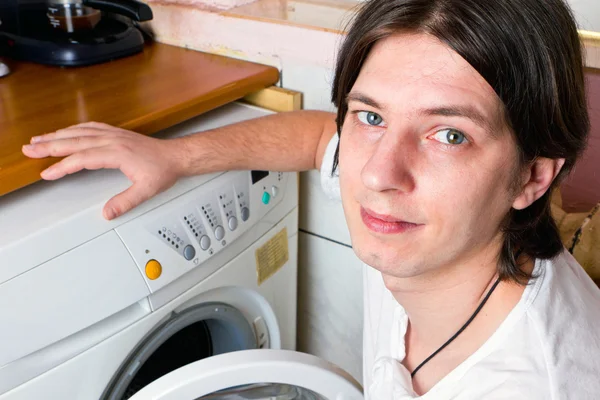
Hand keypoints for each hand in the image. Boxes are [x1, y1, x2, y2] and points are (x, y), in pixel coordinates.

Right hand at [22, 122, 185, 219]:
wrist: (176, 156)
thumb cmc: (163, 170)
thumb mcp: (146, 190)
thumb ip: (125, 201)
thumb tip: (107, 213)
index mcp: (117, 153)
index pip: (82, 159)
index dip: (62, 166)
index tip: (47, 173)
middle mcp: (113, 140)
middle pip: (75, 141)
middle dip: (49, 145)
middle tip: (28, 149)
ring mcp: (114, 135)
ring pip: (80, 132)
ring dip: (57, 135)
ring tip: (38, 139)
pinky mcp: (117, 133)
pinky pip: (90, 127)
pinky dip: (74, 129)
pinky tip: (66, 131)